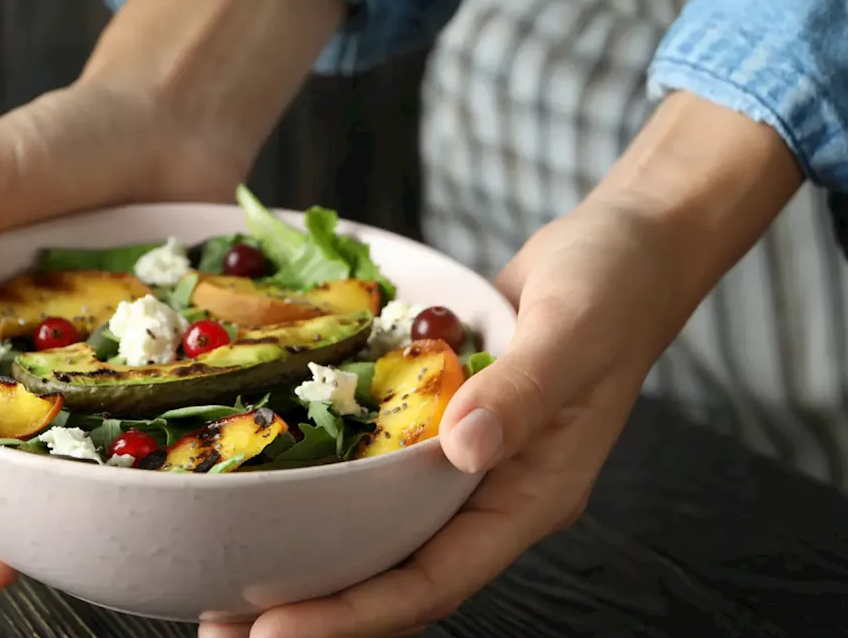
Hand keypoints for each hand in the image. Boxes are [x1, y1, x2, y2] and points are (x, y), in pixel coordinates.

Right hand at [0, 0, 343, 598]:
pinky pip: (146, 412)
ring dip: (52, 498)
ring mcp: (92, 352)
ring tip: (49, 554)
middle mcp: (24, 342)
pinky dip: (137, 454)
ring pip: (68, 439)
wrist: (171, 114)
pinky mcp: (158, 350)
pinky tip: (140, 498)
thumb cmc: (66, 135)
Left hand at [200, 198, 673, 636]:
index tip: (274, 631)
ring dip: (308, 558)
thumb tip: (463, 445)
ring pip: (378, 531)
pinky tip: (272, 485)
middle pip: (394, 575)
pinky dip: (325, 486)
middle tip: (222, 627)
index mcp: (530, 496)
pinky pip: (376, 471)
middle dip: (314, 607)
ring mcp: (464, 465)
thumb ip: (523, 390)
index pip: (434, 579)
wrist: (625, 247)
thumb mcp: (574, 330)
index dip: (354, 613)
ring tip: (225, 582)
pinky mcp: (439, 425)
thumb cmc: (615, 286)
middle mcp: (491, 495)